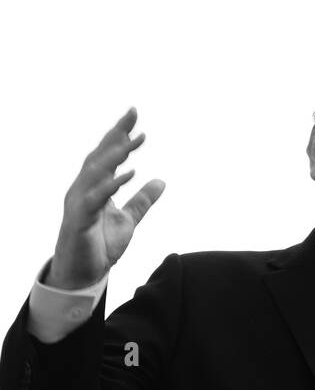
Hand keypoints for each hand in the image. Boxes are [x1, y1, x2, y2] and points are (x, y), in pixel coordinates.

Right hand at [48, 108, 163, 288]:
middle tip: (133, 114)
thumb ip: (142, 201)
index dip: (121, 135)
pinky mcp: (80, 220)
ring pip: (95, 172)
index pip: (107, 155)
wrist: (83, 275)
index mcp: (94, 186)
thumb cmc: (100, 246)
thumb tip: (161, 182)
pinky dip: (111, 185)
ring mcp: (79, 203)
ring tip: (131, 141)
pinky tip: (128, 174)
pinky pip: (95, 199)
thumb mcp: (128, 220)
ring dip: (113, 155)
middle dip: (116, 134)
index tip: (136, 117)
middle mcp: (83, 189)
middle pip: (99, 155)